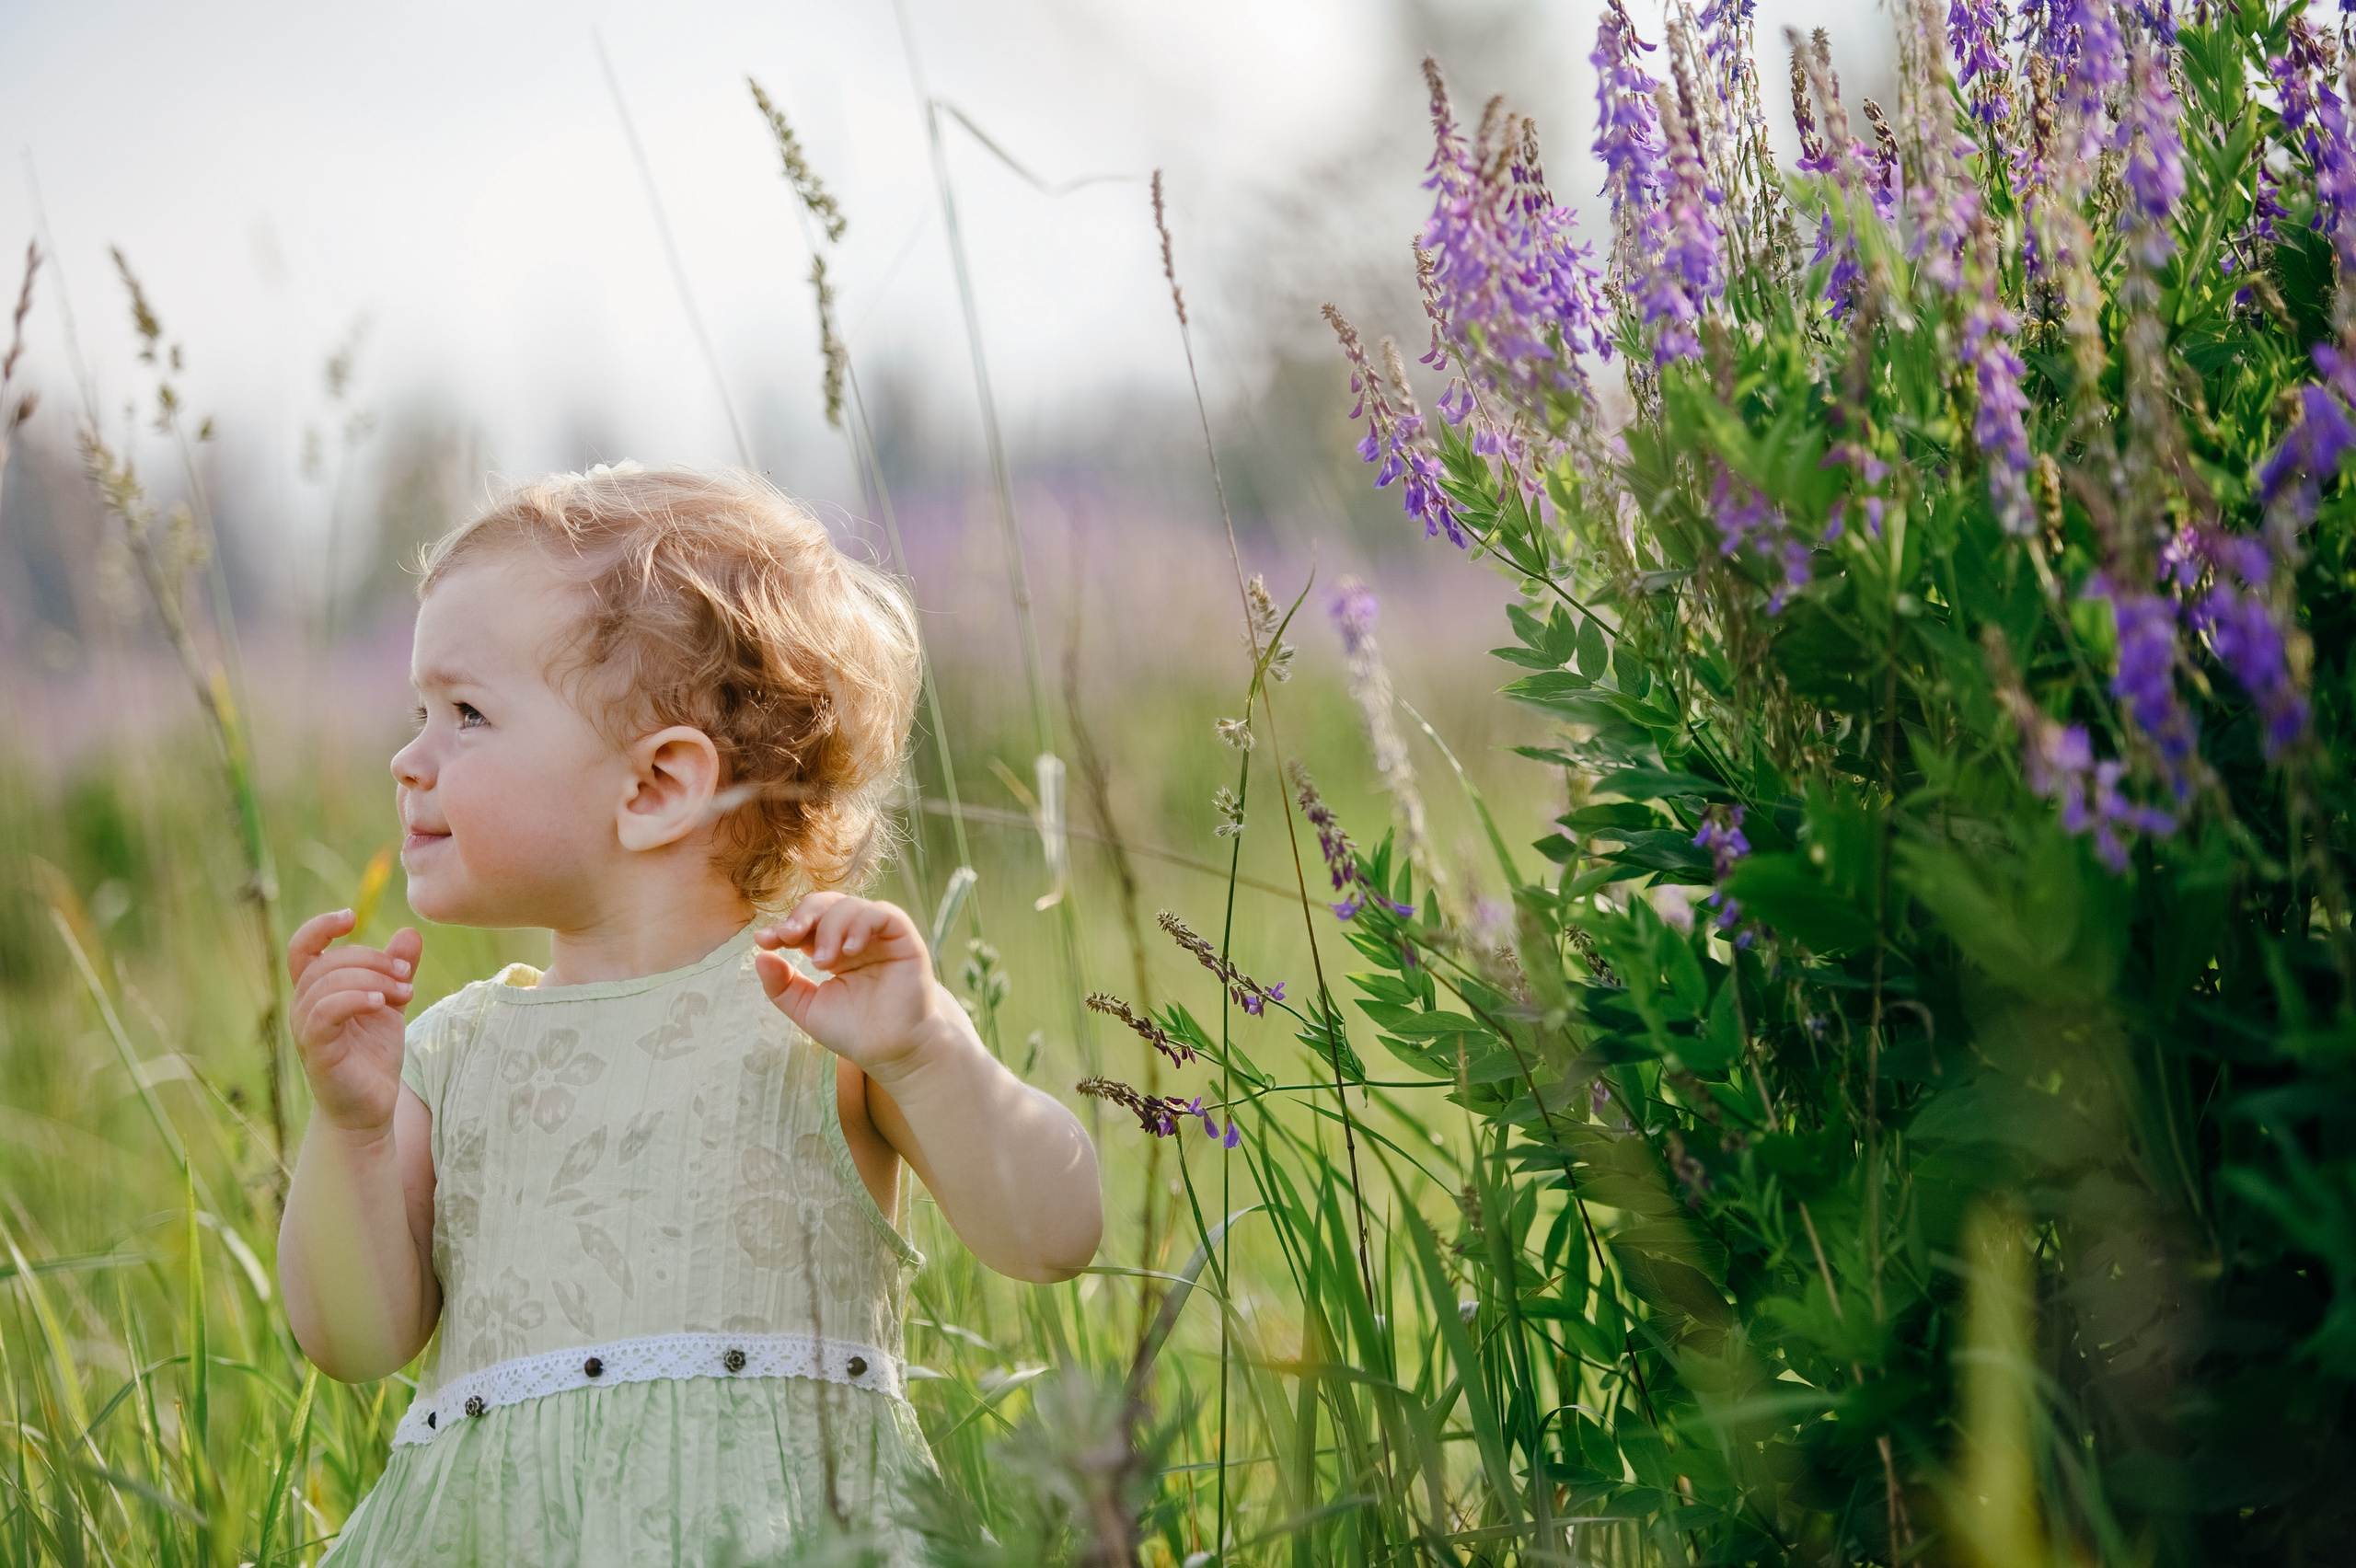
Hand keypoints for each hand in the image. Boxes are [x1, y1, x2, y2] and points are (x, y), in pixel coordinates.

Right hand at [288, 910, 424, 1135]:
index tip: (350, 917)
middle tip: (406, 974)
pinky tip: (380, 1003)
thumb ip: (397, 969)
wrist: (373, 1105)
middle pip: (327, 962)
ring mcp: (307, 1029)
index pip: (303, 948)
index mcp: (317, 990)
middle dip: (372, 959)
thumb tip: (410, 932)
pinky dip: (353, 999)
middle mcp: (304, 1006)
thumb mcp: (391, 1003)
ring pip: (326, 984)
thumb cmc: (374, 1055)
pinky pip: (325, 1013)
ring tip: (404, 991)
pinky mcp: (317, 1051)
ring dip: (371, 979)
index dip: (320, 927)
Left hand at [753, 894, 953, 1083]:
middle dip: (802, 915)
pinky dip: (861, 925)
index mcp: (832, 950)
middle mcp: (855, 938)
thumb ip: (781, 985)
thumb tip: (759, 956)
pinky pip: (883, 913)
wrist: (889, 1053)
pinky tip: (849, 951)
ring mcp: (880, 937)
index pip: (806, 923)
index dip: (784, 926)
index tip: (764, 941)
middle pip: (825, 904)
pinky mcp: (904, 939)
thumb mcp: (806, 1008)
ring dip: (829, 928)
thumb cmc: (853, 1032)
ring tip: (823, 963)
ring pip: (850, 905)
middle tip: (787, 936)